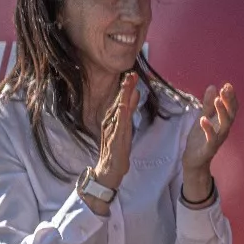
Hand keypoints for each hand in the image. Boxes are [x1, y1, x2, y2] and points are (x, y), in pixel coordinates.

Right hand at [94, 73, 138, 190]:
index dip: (126, 88)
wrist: (108, 170)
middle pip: (119, 102)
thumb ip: (128, 112)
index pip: (121, 101)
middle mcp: (110, 122)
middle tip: (131, 74)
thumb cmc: (117, 150)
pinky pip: (118, 126)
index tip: (132, 75)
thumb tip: (134, 95)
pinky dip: (121, 115)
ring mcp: (112, 130)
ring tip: (128, 85)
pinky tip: (124, 106)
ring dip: (123, 97)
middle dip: (125, 88)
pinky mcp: (115, 139)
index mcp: (112, 119)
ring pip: (119, 110)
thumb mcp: (125, 128)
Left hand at [181, 83, 237, 197]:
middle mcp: (223, 130)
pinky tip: (203, 119)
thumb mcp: (203, 117)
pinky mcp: (209, 148)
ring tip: (217, 100)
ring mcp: (218, 139)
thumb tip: (213, 86)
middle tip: (225, 89)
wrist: (193, 159)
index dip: (231, 96)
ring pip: (224, 125)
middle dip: (229, 101)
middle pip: (231, 114)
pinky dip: (208, 129)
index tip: (227, 85)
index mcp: (223, 122)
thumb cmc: (200, 138)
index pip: (231, 107)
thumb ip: (208, 104)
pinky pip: (211, 138)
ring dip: (222, 112)